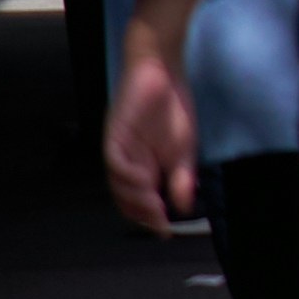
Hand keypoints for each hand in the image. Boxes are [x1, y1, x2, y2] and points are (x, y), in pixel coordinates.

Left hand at [104, 23, 199, 234]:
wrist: (164, 68)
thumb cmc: (173, 105)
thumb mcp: (185, 150)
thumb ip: (182, 178)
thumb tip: (184, 208)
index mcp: (145, 167)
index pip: (142, 201)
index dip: (152, 218)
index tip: (167, 231)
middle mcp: (128, 162)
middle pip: (126, 198)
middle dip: (142, 214)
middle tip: (159, 221)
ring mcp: (120, 149)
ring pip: (118, 185)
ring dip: (135, 199)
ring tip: (154, 204)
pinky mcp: (114, 134)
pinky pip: (114, 162)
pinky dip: (127, 176)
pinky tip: (144, 180)